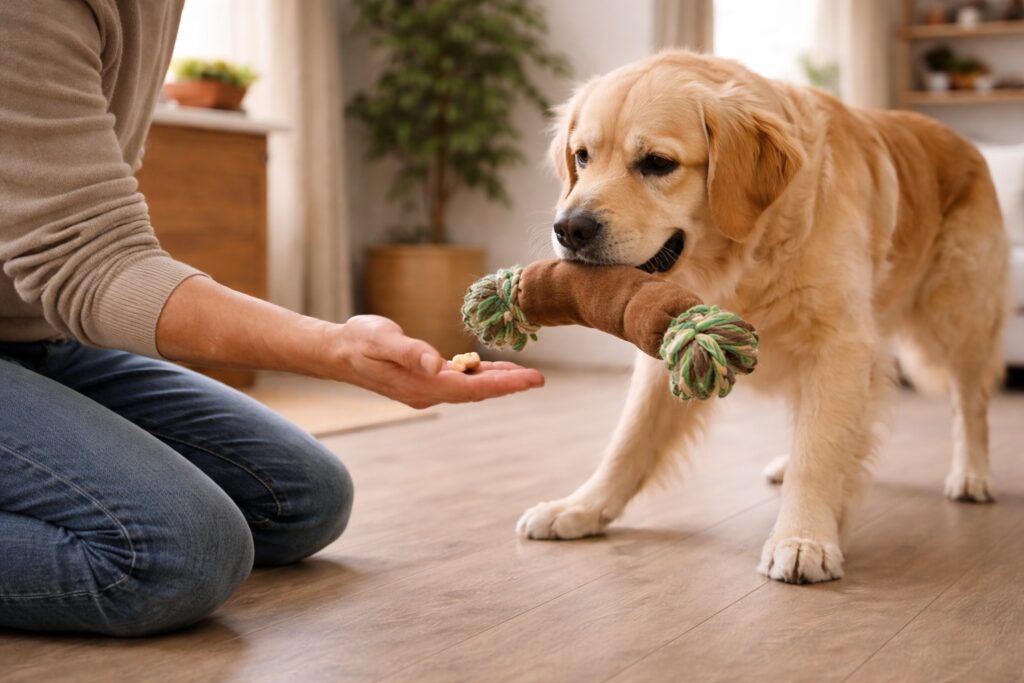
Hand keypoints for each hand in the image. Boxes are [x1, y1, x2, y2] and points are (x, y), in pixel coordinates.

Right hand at [327, 315, 544, 407]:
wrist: (338, 351)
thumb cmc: (358, 340)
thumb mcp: (382, 339)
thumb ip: (409, 351)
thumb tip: (435, 363)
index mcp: (421, 385)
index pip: (471, 388)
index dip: (504, 384)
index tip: (530, 380)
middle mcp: (427, 392)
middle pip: (476, 391)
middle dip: (509, 385)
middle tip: (539, 380)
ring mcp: (426, 388)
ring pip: (470, 387)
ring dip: (497, 381)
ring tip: (525, 376)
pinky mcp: (424, 380)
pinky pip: (459, 380)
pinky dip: (479, 375)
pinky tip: (493, 369)